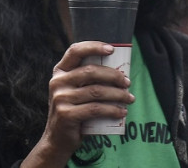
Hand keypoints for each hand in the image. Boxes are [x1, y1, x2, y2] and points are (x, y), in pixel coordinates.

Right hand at [25, 41, 133, 166]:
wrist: (58, 140)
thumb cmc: (73, 111)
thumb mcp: (74, 92)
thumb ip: (87, 80)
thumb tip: (120, 72)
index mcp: (60, 72)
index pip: (75, 51)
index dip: (93, 47)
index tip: (112, 49)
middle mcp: (57, 82)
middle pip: (91, 72)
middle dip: (114, 76)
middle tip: (127, 82)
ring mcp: (60, 98)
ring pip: (96, 91)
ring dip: (118, 94)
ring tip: (129, 98)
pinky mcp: (66, 114)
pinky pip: (96, 109)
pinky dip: (112, 110)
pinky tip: (122, 112)